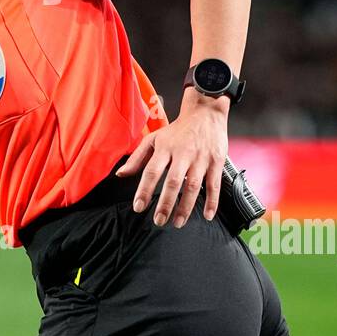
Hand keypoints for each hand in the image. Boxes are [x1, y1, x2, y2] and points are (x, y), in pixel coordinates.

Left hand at [115, 93, 229, 227]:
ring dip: (185, 207)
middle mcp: (182, 154)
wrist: (205, 113)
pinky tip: (206, 215)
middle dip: (165, 204)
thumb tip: (121, 174)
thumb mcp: (154, 139)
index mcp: (164, 148)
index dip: (144, 190)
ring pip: (192, 186)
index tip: (139, 207)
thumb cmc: (177, 129)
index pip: (152, 171)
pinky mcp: (216, 161)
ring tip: (178, 222)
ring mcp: (200, 159)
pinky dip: (212, 201)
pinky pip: (213, 184)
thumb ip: (137, 158)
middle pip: (173, 182)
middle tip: (159, 220)